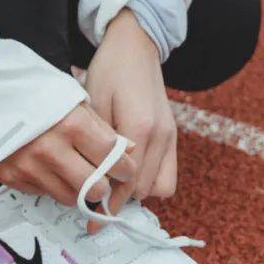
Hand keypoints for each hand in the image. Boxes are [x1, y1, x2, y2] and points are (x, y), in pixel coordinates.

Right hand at [0, 99, 136, 212]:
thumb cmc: (35, 94)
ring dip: (79, 189)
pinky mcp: (13, 178)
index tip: (127, 170)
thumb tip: (128, 150)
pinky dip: (53, 185)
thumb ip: (102, 127)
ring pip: (71, 198)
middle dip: (103, 184)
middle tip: (103, 176)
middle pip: (94, 188)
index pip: (111, 158)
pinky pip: (45, 193)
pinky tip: (50, 167)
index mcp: (71, 124)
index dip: (125, 168)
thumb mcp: (73, 100)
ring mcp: (30, 166)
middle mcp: (51, 149)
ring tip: (75, 170)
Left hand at [78, 7, 177, 234]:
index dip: (106, 202)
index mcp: (140, 125)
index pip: (125, 181)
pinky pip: (168, 174)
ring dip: (136, 193)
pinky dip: (150, 181)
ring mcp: (171, 136)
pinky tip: (129, 174)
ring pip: (160, 187)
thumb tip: (89, 178)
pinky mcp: (173, 135)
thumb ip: (96, 142)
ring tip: (112, 187)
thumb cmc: (109, 69)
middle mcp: (161, 135)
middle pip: (142, 189)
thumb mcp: (93, 101)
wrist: (136, 45)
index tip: (89, 217)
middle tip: (94, 205)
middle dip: (119, 201)